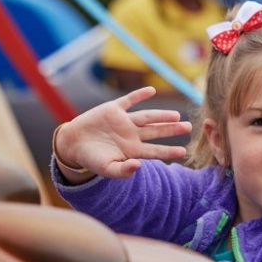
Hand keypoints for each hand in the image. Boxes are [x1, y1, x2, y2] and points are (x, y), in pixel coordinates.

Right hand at [55, 87, 190, 182]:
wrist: (72, 144)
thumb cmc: (91, 160)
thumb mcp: (106, 168)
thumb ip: (122, 170)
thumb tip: (139, 167)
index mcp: (132, 150)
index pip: (155, 151)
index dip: (169, 151)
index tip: (184, 152)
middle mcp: (132, 135)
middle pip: (156, 131)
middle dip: (172, 130)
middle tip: (189, 127)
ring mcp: (123, 121)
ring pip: (147, 117)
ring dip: (161, 115)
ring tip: (176, 115)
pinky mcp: (113, 109)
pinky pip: (129, 100)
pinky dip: (139, 95)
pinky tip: (151, 91)